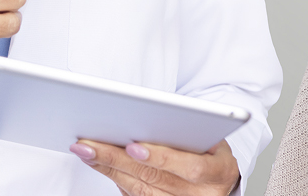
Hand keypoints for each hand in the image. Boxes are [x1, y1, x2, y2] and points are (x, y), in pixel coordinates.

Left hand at [70, 139, 239, 195]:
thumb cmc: (213, 151)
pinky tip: (99, 163)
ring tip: (86, 151)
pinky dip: (116, 179)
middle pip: (154, 179)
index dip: (160, 158)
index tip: (133, 147)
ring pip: (140, 190)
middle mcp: (201, 195)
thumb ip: (188, 131)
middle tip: (89, 144)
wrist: (221, 181)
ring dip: (109, 169)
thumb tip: (150, 118)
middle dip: (118, 159)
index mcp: (218, 172)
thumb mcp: (213, 138)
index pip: (190, 167)